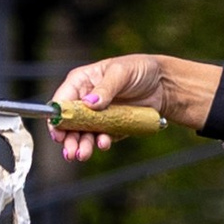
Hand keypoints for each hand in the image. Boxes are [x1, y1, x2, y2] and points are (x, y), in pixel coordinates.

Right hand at [49, 53, 219, 158]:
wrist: (165, 84)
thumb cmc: (140, 69)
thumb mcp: (121, 73)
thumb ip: (105, 88)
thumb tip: (89, 103)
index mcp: (82, 82)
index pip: (62, 101)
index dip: (58, 118)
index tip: (58, 132)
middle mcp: (86, 100)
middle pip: (71, 122)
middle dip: (69, 138)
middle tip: (71, 152)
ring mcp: (100, 115)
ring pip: (85, 133)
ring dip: (83, 144)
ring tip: (83, 154)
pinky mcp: (114, 126)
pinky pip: (104, 136)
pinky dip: (102, 142)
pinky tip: (104, 144)